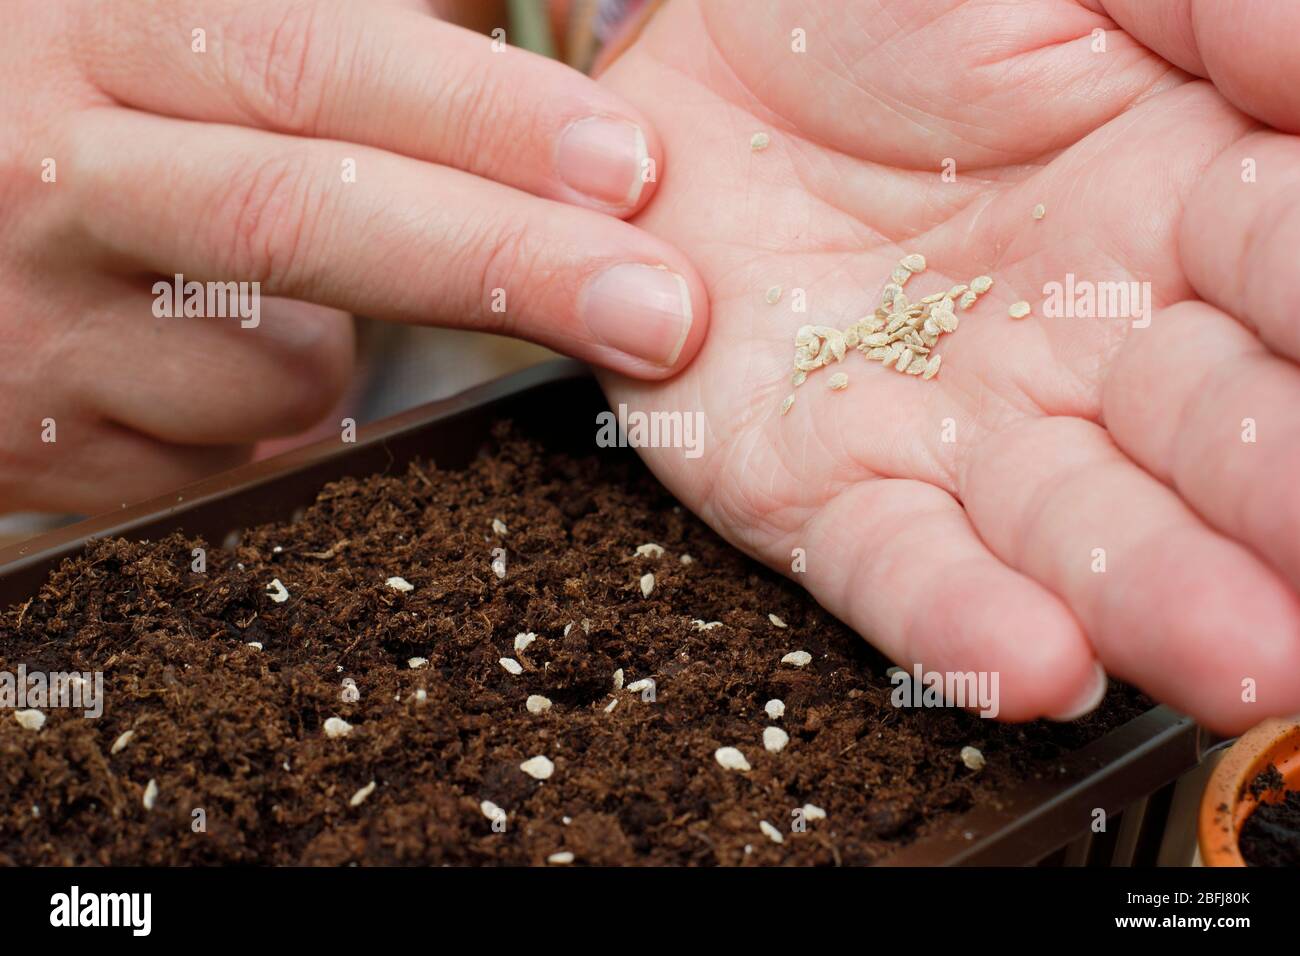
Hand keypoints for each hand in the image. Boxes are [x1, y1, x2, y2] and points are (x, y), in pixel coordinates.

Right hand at [0, 0, 706, 512]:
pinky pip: (231, 449)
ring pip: (283, 366)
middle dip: (507, 268)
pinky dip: (275, 414)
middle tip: (662, 314)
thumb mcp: (195, 26)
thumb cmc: (99, 100)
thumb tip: (550, 3)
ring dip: (349, 348)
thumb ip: (344, 19)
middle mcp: (56, 168)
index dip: (482, 117)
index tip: (631, 169)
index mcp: (105, 24)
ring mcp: (39, 322)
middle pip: (309, 222)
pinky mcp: (49, 442)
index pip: (314, 60)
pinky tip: (228, 360)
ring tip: (314, 300)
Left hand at [596, 0, 1299, 732]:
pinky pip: (888, 561)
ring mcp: (953, 427)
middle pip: (1207, 438)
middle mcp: (1083, 349)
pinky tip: (1034, 663)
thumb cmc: (899, 2)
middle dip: (1275, 497)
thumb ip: (1228, 16)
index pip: (1291, 279)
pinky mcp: (814, 480)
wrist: (718, 44)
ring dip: (1154, 598)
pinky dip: (954, 618)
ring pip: (1070, 530)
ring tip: (1241, 659)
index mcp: (1182, 211)